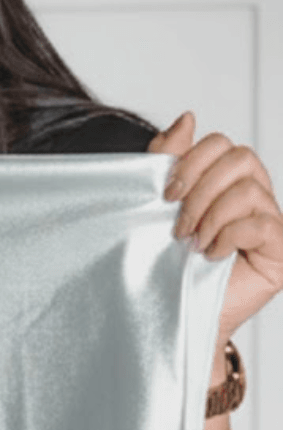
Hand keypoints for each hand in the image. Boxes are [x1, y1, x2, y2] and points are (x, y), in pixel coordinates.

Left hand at [148, 112, 282, 343]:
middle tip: (177, 223)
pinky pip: (263, 224)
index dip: (190, 161)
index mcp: (227, 179)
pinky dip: (228, 237)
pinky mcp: (280, 251)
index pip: (220, 144)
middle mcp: (255, 194)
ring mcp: (272, 222)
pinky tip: (210, 255)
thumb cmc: (167, 261)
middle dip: (200, 188)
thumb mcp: (159, 204)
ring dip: (211, 216)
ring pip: (250, 189)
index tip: (165, 194)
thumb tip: (188, 117)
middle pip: (240, 158)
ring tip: (191, 243)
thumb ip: (168, 159)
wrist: (174, 313)